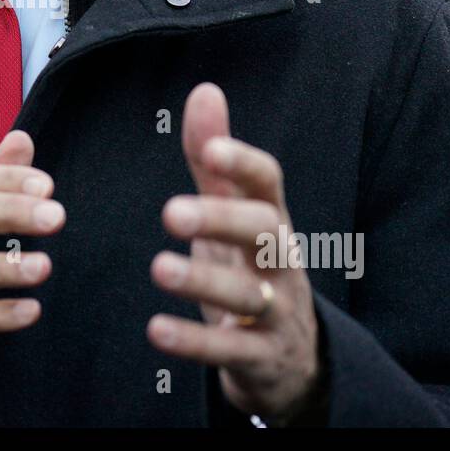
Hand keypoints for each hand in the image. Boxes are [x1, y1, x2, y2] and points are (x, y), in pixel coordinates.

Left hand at [147, 83, 322, 423]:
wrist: (293, 361)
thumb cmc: (254, 270)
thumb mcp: (234, 215)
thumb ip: (213, 161)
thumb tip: (204, 89)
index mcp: (271, 221)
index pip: (269, 184)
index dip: (243, 164)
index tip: (210, 148)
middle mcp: (280, 262)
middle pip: (263, 234)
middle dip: (221, 220)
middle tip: (170, 211)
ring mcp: (276, 311)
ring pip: (247, 294)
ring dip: (202, 282)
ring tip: (159, 269)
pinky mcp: (260, 357)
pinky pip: (230, 350)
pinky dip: (194, 342)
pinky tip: (156, 330)